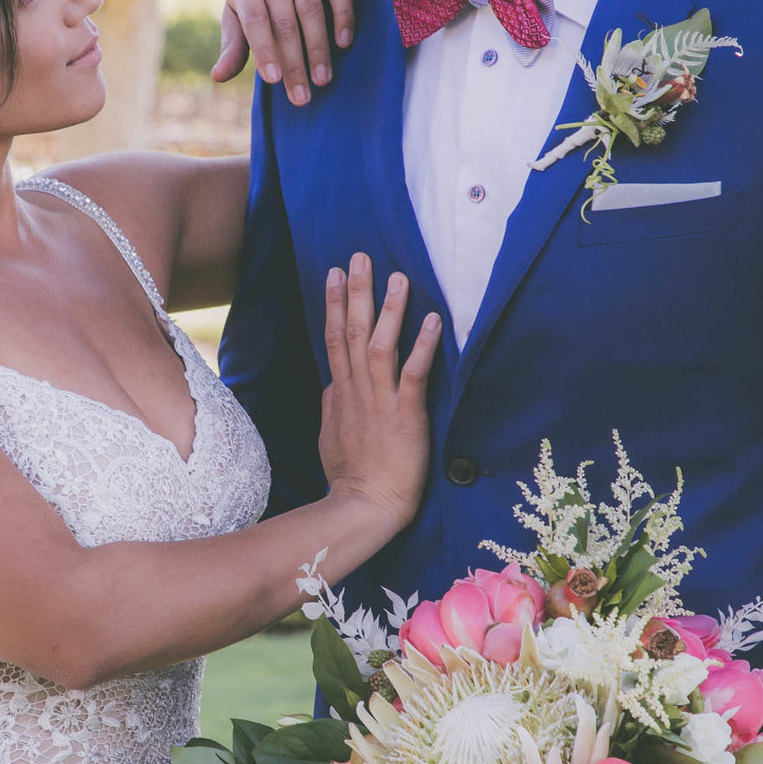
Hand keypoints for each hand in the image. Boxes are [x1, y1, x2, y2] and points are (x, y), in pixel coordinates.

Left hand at [212, 0, 353, 103]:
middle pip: (285, 23)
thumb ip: (233, 45)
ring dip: (318, 47)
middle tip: (301, 97)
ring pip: (312, 9)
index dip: (265, 51)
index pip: (256, 23)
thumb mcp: (238, 15)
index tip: (274, 81)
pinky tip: (343, 44)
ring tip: (322, 80)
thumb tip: (218, 77)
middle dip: (294, 63)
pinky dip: (343, 16)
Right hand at [318, 255, 440, 530]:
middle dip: (356, 291)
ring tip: (398, 277)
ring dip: (389, 310)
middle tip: (359, 257)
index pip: (334, 338)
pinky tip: (432, 320)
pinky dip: (422, 346)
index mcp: (340, 393)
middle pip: (352, 332)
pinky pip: (413, 375)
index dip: (334, 303)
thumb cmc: (351, 475)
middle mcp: (357, 391)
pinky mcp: (405, 416)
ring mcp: (380, 402)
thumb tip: (331, 382)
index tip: (334, 272)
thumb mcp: (330, 435)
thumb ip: (332, 405)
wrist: (365, 506)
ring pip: (379, 346)